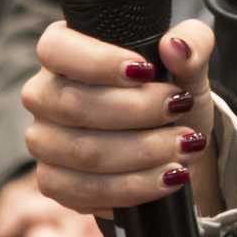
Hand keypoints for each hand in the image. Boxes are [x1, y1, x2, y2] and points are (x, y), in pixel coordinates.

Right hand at [23, 17, 222, 218]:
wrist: (172, 145)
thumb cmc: (171, 93)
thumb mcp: (189, 65)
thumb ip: (193, 45)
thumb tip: (175, 46)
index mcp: (64, 51)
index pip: (57, 49)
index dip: (98, 61)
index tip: (146, 71)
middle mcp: (44, 94)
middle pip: (74, 104)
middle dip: (136, 110)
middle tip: (181, 108)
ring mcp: (43, 140)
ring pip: (84, 152)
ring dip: (142, 152)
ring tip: (185, 147)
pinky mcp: (53, 182)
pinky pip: (85, 191)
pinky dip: (133, 187)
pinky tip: (166, 178)